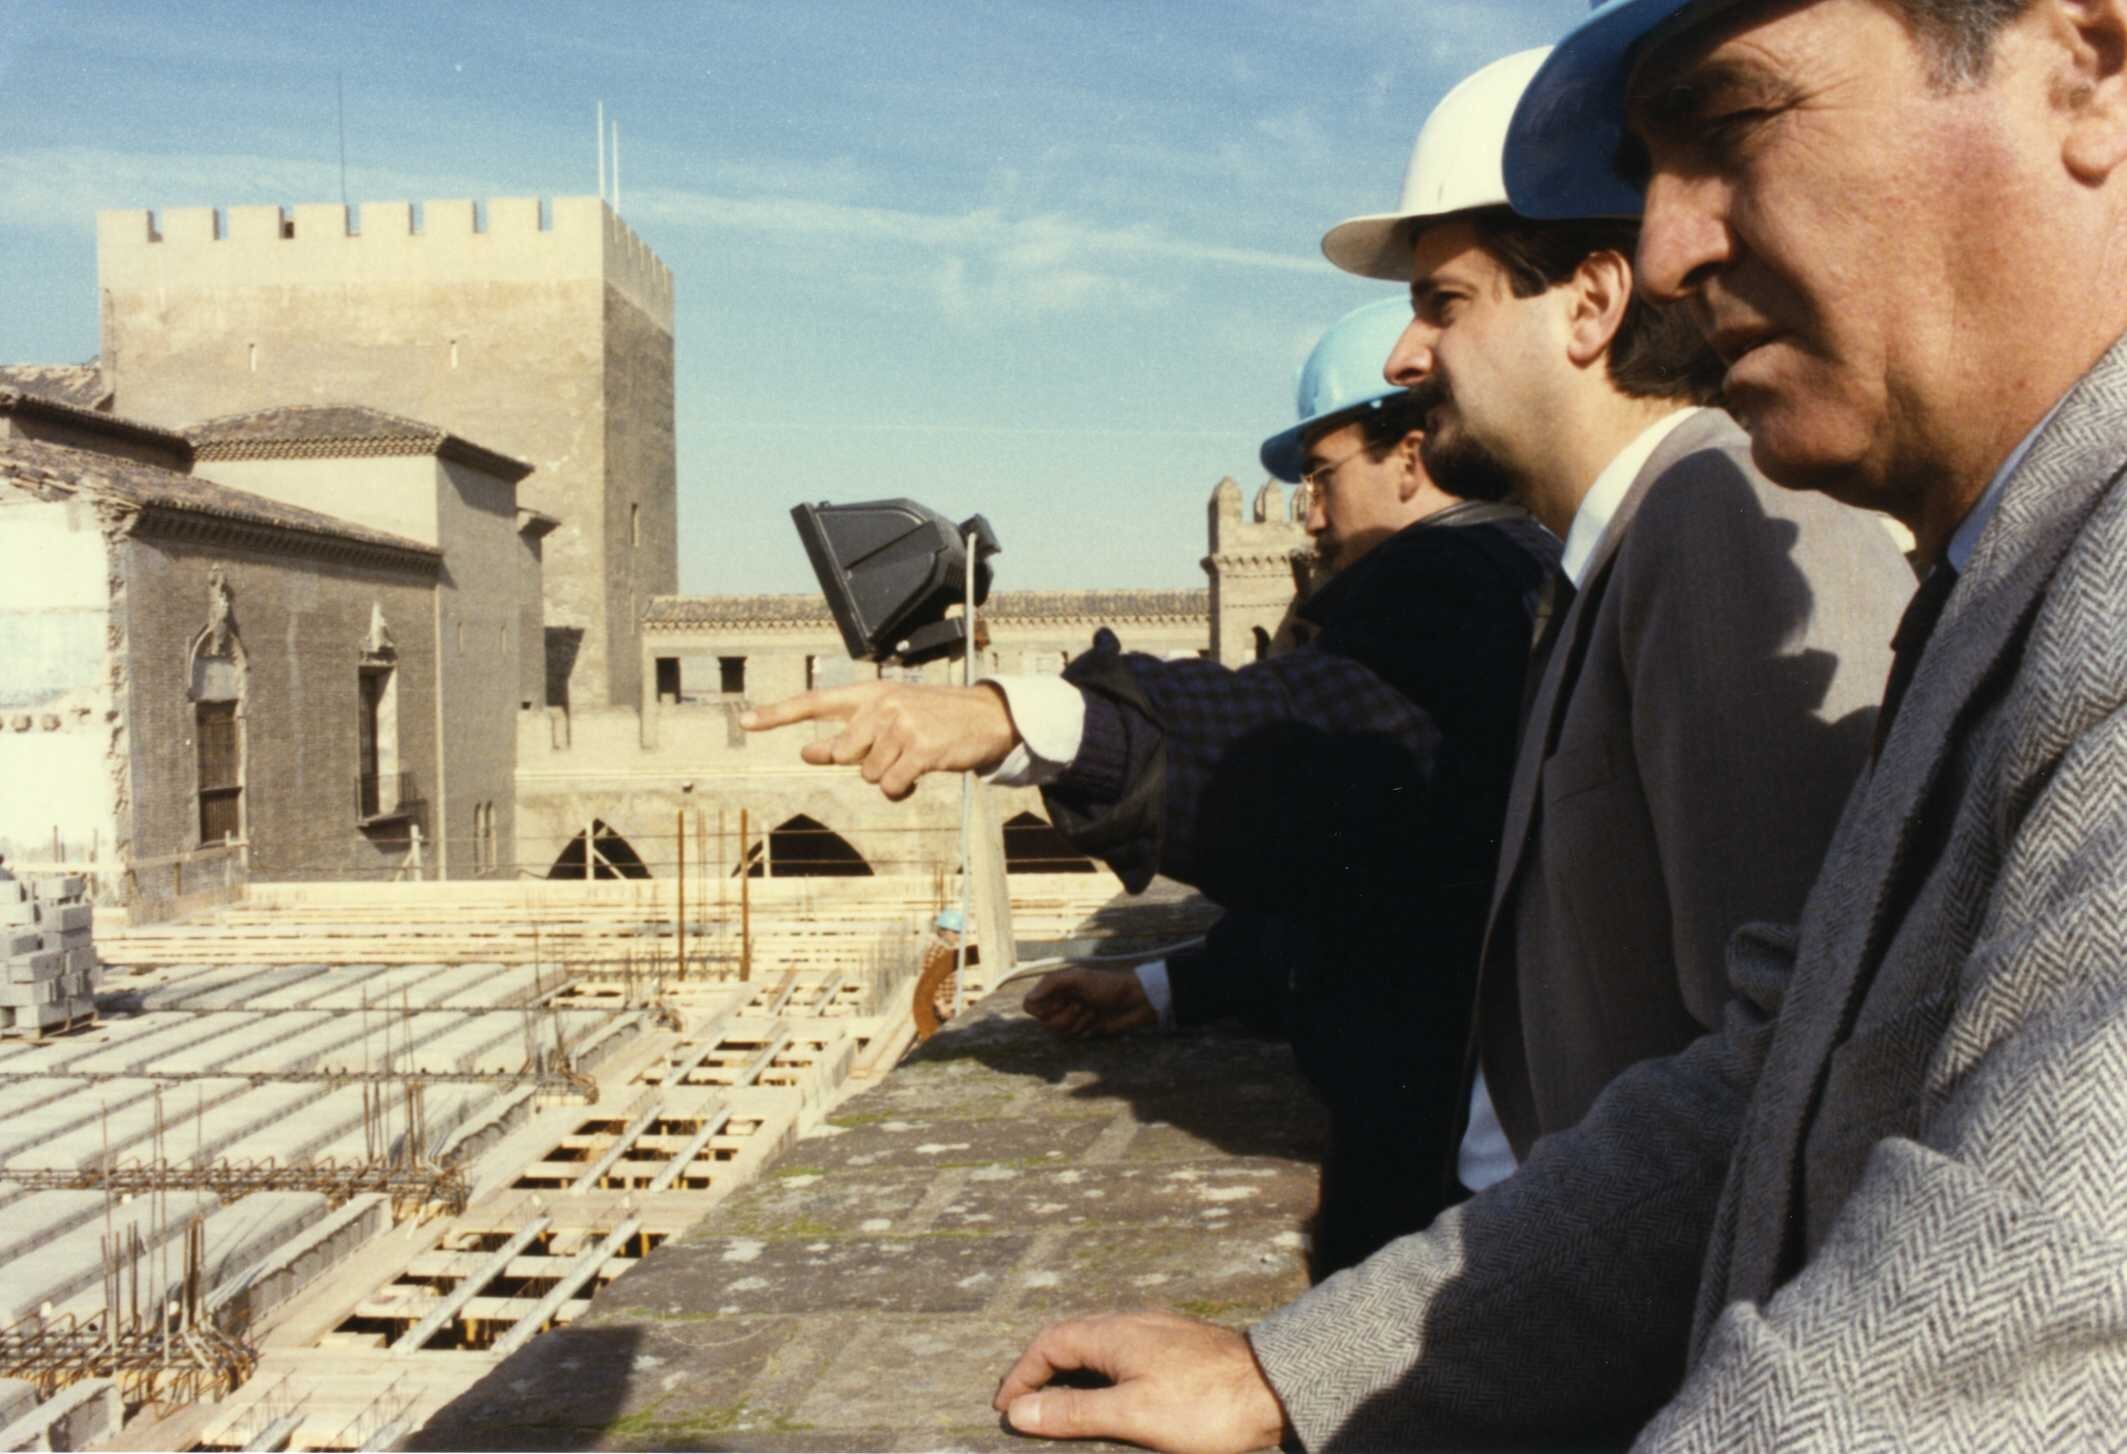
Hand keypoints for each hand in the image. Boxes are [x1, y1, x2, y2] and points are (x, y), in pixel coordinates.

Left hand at [739, 682, 1019, 800]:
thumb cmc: (934, 720)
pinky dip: (902, 790)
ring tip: (914, 759)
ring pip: (868, 775)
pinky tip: (920, 775)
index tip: (746, 721)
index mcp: (870, 692)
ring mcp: (901, 726)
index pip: (815, 702)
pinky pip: (891, 787)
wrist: (986, 717)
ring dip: (888, 777)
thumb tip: (809, 752)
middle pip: (842, 753)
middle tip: (894, 751)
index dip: (778, 713)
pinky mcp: (920, 749)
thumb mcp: (892, 716)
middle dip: (863, 763)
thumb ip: (851, 733)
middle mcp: (881, 704)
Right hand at [993, 1310, 1290, 1453]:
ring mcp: (1158, 1333)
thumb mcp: (1132, 1414)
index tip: (1005, 1409)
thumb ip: (1074, 1412)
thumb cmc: (1206, 1403)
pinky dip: (1100, 1374)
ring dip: (1071, 1371)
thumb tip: (1020, 1411)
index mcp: (1114, 1333)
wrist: (1276, 1387)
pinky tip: (1112, 1396)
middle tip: (1023, 1405)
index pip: (1049, 1343)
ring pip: (1098, 1344)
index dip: (1021, 1374)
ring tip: (1059, 1404)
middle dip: (1041, 1369)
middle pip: (1070, 1338)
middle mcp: (1132, 1323)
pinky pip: (1123, 1353)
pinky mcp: (1179, 1348)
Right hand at [1024, 968, 1155, 1037]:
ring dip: (1075, 1021)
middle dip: (1063, 1015)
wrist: (1133, 1001)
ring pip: (1057, 1030)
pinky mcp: (1081, 1029)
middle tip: (1081, 1004)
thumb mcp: (1078, 978)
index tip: (1059, 1002)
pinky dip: (1083, 1028)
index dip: (1040, 1009)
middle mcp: (1059, 1001)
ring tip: (1091, 1011)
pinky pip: (1071, 1036)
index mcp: (1056, 986)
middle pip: (1043, 1021)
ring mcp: (1070, 1016)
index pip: (1030, 1004)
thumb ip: (1051, 984)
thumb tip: (1029, 999)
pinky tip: (1095, 1020)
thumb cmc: (1107, 985)